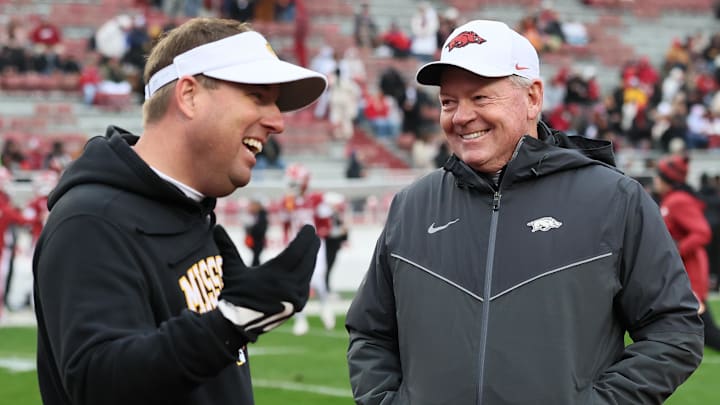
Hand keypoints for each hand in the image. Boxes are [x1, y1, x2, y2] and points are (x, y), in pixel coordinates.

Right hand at [214, 224, 318, 341]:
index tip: (309, 227)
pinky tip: (307, 266)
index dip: (305, 237)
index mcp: (274, 274)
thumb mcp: (231, 269)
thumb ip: (226, 246)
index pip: (297, 251)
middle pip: (306, 260)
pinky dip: (307, 273)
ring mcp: (295, 297)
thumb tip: (217, 227)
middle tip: (313, 235)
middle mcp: (288, 286)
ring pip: (308, 273)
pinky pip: (306, 285)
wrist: (237, 324)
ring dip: (311, 258)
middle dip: (311, 246)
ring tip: (312, 247)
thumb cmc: (234, 294)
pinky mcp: (297, 306)